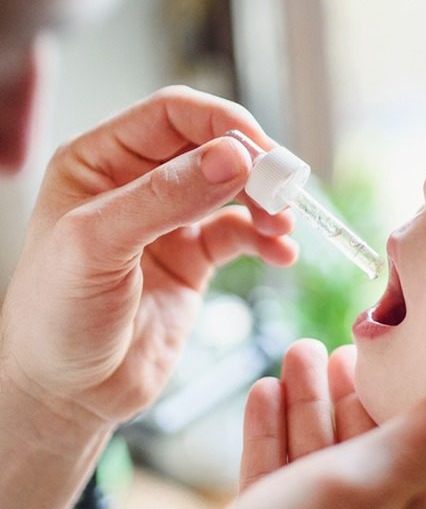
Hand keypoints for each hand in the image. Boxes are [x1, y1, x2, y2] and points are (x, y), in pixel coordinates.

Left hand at [0, 86, 296, 425]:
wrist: (67, 394)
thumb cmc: (56, 319)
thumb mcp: (99, 246)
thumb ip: (165, 197)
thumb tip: (234, 157)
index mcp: (98, 162)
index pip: (172, 115)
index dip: (222, 124)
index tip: (261, 152)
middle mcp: (135, 183)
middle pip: (213, 148)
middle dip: (255, 166)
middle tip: (285, 191)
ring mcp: (168, 222)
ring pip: (234, 189)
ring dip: (267, 203)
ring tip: (283, 227)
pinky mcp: (194, 259)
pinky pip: (241, 234)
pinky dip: (268, 240)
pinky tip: (282, 253)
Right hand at [119, 341, 425, 508]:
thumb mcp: (364, 487)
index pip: (424, 447)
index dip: (411, 397)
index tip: (398, 353)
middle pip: (368, 448)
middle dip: (352, 394)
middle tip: (339, 347)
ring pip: (318, 460)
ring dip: (308, 405)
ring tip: (298, 352)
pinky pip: (276, 481)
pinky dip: (272, 436)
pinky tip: (264, 395)